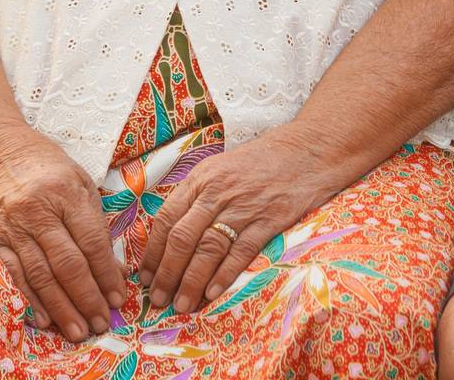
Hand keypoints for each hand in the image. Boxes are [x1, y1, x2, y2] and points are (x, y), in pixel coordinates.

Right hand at [0, 134, 127, 342]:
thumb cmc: (43, 164)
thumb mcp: (78, 179)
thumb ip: (94, 219)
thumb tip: (112, 263)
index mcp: (66, 192)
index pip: (91, 241)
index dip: (107, 274)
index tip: (119, 297)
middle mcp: (38, 211)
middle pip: (67, 263)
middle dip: (87, 298)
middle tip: (102, 323)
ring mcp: (11, 226)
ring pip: (40, 275)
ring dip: (62, 307)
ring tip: (79, 329)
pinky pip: (12, 274)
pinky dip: (30, 298)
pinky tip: (45, 318)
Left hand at [138, 125, 327, 314]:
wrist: (308, 150)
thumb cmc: (261, 162)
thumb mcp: (221, 169)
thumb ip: (197, 197)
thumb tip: (170, 236)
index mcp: (201, 178)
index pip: (166, 219)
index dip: (152, 252)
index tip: (146, 277)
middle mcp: (218, 192)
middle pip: (182, 238)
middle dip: (166, 273)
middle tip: (158, 299)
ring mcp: (244, 205)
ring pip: (208, 248)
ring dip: (191, 280)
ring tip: (182, 303)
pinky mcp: (269, 218)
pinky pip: (241, 250)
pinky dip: (225, 274)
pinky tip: (213, 292)